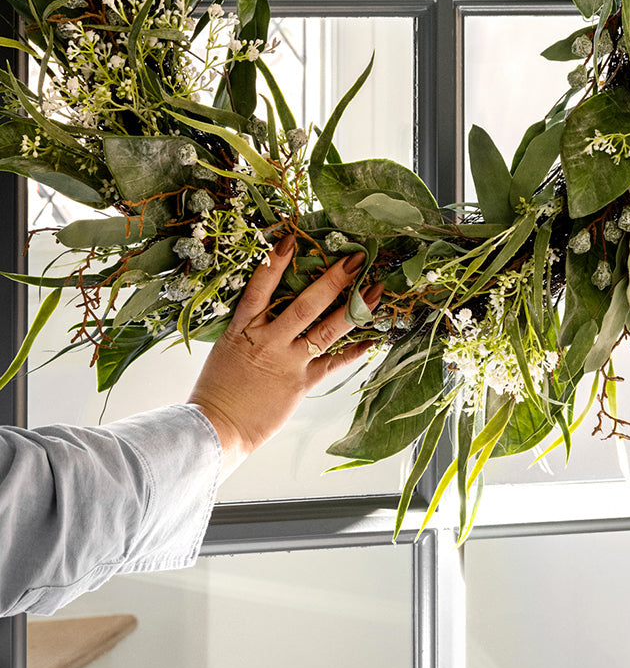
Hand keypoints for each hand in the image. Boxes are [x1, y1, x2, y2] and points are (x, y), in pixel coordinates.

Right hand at [188, 236, 382, 479]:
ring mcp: (288, 363)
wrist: (216, 428)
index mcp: (243, 329)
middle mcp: (268, 342)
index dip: (275, 263)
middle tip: (356, 259)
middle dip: (333, 280)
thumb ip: (250, 324)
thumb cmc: (218, 386)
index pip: (259, 289)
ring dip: (354, 308)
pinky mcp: (301, 383)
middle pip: (305, 305)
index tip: (292, 239)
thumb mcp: (227, 346)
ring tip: (376, 289)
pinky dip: (354, 351)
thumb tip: (273, 300)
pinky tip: (372, 338)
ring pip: (326, 330)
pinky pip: (333, 363)